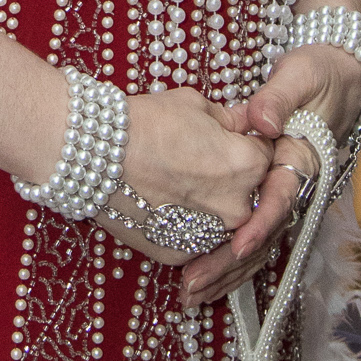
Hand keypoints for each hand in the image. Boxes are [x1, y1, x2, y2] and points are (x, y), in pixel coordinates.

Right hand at [111, 88, 272, 291]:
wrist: (93, 154)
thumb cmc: (143, 124)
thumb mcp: (196, 106)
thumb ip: (231, 120)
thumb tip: (246, 122)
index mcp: (249, 166)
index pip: (267, 157)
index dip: (249, 147)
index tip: (231, 142)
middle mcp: (237, 207)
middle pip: (251, 195)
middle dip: (237, 181)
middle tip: (206, 165)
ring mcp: (209, 235)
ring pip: (228, 227)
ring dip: (217, 211)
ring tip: (188, 190)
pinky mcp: (180, 253)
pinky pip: (198, 244)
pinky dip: (191, 231)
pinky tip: (172, 210)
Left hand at [164, 36, 360, 306]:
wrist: (336, 80)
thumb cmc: (316, 76)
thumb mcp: (299, 78)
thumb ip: (278, 99)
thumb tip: (263, 121)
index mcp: (304, 159)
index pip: (283, 199)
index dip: (260, 224)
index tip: (237, 245)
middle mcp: (297, 184)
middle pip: (266, 234)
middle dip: (230, 263)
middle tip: (194, 283)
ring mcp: (284, 195)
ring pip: (258, 244)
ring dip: (225, 272)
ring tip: (189, 294)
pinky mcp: (269, 198)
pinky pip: (250, 236)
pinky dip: (227, 261)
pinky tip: (199, 280)